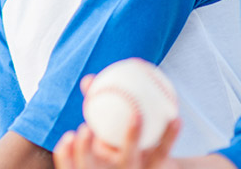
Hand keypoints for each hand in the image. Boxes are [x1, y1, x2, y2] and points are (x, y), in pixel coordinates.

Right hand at [53, 75, 180, 168]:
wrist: (158, 163)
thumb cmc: (126, 140)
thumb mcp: (111, 126)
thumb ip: (97, 104)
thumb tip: (88, 79)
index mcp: (99, 166)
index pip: (76, 164)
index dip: (66, 156)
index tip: (67, 135)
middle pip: (94, 167)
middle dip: (85, 151)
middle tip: (86, 127)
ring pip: (130, 159)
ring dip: (130, 137)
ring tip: (135, 115)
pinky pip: (162, 151)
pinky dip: (168, 135)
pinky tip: (175, 118)